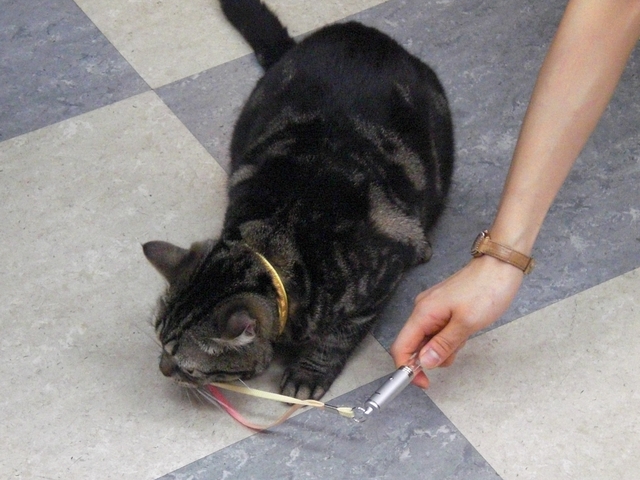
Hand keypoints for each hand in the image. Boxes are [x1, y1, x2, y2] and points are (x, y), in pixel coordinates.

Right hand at [390, 255, 523, 387]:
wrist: (501, 265)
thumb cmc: (486, 289)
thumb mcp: (466, 323)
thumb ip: (443, 345)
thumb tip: (424, 363)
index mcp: (423, 312)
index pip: (401, 347)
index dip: (407, 368)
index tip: (423, 383)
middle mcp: (423, 309)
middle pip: (413, 344)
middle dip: (430, 358)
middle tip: (454, 355)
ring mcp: (433, 308)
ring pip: (427, 339)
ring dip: (442, 348)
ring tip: (464, 338)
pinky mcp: (444, 307)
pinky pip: (438, 331)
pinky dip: (448, 338)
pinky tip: (463, 332)